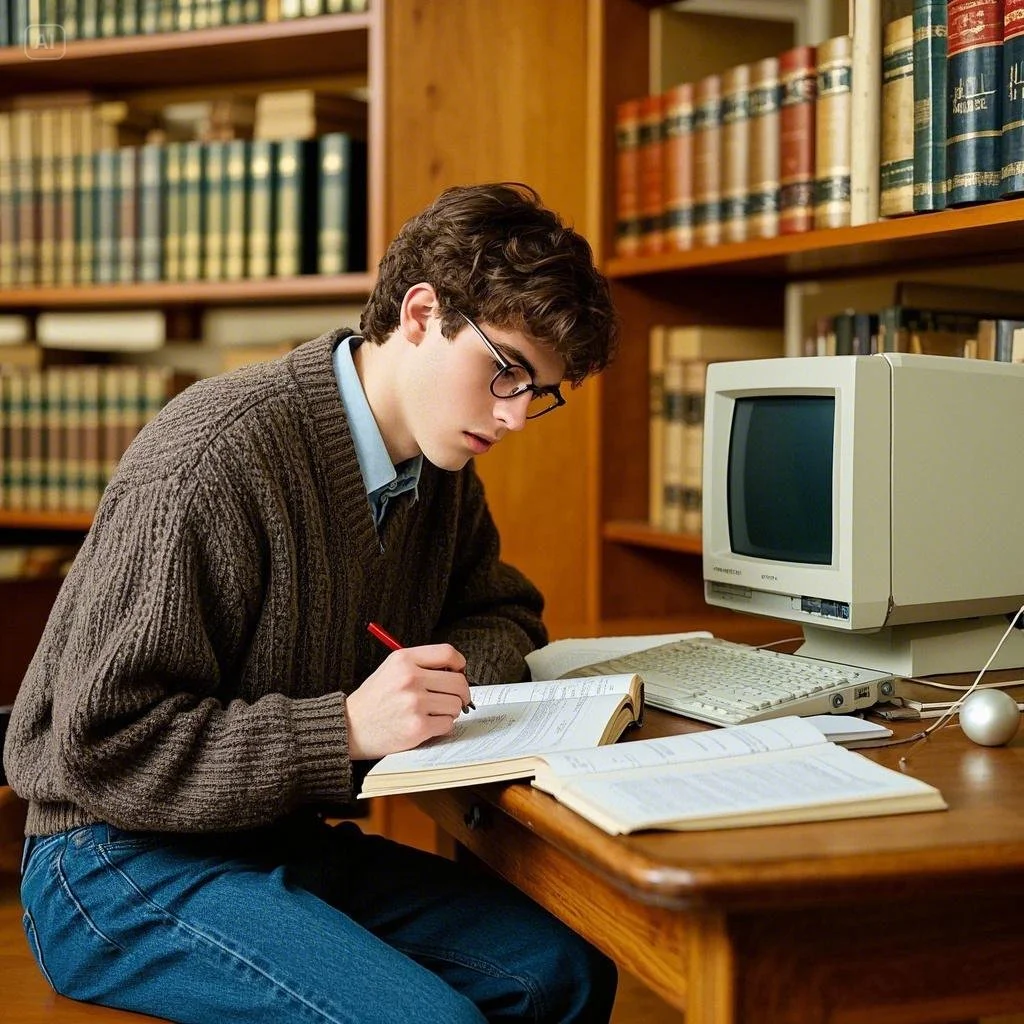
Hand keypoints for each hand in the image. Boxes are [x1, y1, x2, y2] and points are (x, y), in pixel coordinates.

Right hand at [345, 644, 470, 759]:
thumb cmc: (373, 700)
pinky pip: (448, 724)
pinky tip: (428, 724)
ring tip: (434, 712)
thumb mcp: (391, 668)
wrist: (350, 727)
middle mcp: (410, 679)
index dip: (459, 663)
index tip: (459, 672)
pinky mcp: (417, 727)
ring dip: (450, 710)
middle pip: (458, 681)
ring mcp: (414, 704)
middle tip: (455, 698)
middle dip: (461, 692)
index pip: (448, 653)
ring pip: (456, 704)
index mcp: (404, 660)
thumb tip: (456, 669)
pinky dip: (442, 725)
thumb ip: (421, 664)